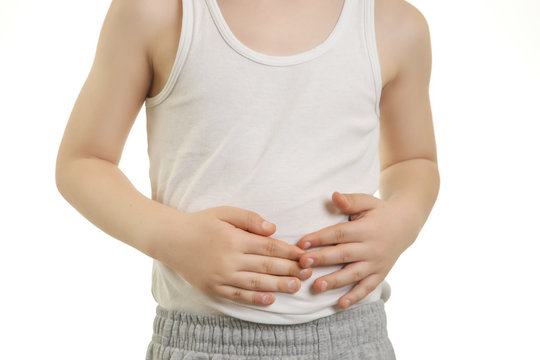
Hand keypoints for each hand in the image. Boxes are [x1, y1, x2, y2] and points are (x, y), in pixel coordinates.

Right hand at [155, 206, 311, 306]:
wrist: (171, 239)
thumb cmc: (201, 222)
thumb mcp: (225, 212)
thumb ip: (250, 219)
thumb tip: (273, 229)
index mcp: (235, 238)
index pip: (269, 247)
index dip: (289, 252)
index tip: (304, 255)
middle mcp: (230, 259)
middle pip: (267, 266)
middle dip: (290, 269)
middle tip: (308, 272)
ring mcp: (221, 275)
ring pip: (256, 282)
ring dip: (278, 285)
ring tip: (296, 286)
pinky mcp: (213, 287)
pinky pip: (238, 295)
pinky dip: (255, 298)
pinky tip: (270, 300)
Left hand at [296, 192, 418, 308]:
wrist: (405, 225)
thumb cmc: (379, 212)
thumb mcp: (368, 201)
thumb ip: (350, 200)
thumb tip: (334, 196)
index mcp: (366, 229)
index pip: (339, 234)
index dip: (320, 238)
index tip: (302, 243)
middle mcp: (372, 248)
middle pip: (343, 254)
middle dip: (322, 259)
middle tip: (302, 264)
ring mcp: (376, 263)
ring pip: (353, 274)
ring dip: (334, 281)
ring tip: (316, 286)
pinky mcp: (380, 274)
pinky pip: (367, 287)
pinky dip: (355, 297)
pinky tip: (340, 304)